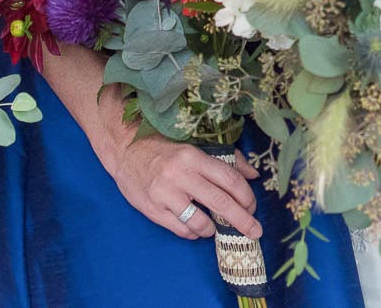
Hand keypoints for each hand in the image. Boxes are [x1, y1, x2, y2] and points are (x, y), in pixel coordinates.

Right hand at [108, 132, 261, 240]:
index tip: (253, 206)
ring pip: (200, 221)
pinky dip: (193, 232)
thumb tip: (253, 174)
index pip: (229, 179)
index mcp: (193, 156)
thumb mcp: (194, 147)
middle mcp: (180, 175)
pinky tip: (196, 228)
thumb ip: (226, 159)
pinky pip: (181, 229)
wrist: (125, 150)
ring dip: (213, 228)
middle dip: (242, 220)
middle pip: (220, 202)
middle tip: (255, 231)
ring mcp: (164, 194)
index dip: (246, 196)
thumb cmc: (164, 147)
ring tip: (214, 227)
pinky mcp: (152, 209)